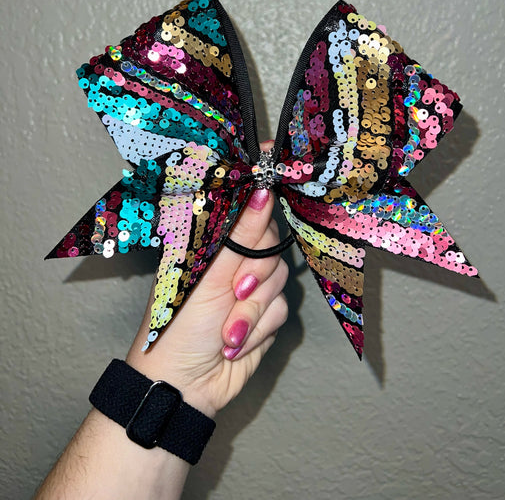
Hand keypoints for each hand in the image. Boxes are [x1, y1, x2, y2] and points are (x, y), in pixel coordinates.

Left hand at [126, 141, 288, 417]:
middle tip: (237, 291)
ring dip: (254, 310)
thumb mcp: (212, 278)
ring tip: (227, 329)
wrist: (184, 388)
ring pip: (279, 280)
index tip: (283, 156)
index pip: (244, 206)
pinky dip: (259, 329)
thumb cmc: (180, 329)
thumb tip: (264, 190)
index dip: (263, 186)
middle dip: (257, 273)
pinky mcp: (264, 315)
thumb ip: (244, 236)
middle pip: (271, 243)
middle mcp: (231, 260)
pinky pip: (282, 310)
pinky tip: (236, 342)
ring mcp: (249, 287)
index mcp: (211, 244)